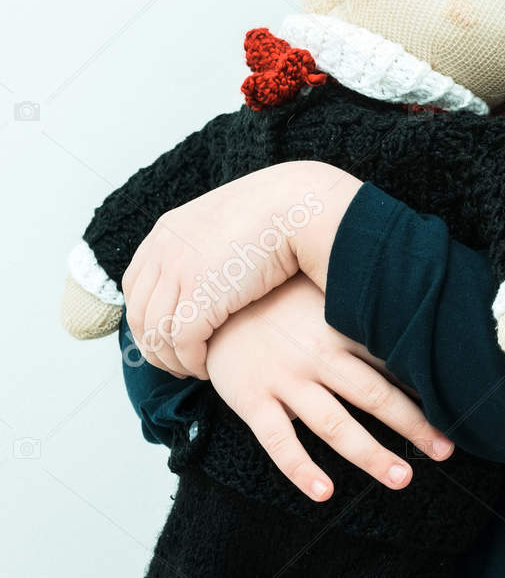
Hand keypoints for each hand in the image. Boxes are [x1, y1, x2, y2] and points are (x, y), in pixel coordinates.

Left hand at [122, 162, 359, 379]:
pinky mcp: (200, 299)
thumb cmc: (273, 216)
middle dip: (153, 347)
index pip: (134, 287)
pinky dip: (191, 362)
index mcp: (166, 233)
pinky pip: (183, 344)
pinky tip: (206, 367)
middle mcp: (164, 252)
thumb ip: (200, 248)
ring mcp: (179, 274)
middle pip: (139, 315)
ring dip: (172, 360)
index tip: (162, 337)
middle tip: (174, 364)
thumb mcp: (221, 224)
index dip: (144, 318)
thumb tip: (201, 276)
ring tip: (193, 368)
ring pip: (157, 335)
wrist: (296, 208)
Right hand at [203, 271, 454, 497]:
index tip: (458, 407)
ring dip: (371, 453)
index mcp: (338, 328)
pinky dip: (301, 469)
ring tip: (403, 478)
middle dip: (413, 425)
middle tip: (446, 450)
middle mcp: (316, 356)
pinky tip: (325, 493)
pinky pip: (279, 442)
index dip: (426, 385)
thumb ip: (357, 307)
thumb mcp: (319, 293)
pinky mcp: (251, 400)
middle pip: (374, 396)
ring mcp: (284, 380)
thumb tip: (413, 312)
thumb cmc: (276, 300)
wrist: (208, 300)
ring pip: (334, 425)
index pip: (391, 360)